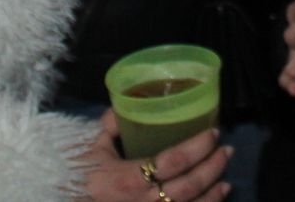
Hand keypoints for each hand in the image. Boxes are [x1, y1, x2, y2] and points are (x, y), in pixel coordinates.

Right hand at [83, 110, 229, 201]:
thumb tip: (128, 102)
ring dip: (214, 191)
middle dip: (212, 167)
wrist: (68, 199)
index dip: (196, 147)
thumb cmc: (82, 175)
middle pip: (188, 186)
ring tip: (227, 176)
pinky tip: (217, 196)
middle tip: (227, 150)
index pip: (171, 161)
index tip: (213, 133)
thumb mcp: (93, 147)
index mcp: (128, 178)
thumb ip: (111, 123)